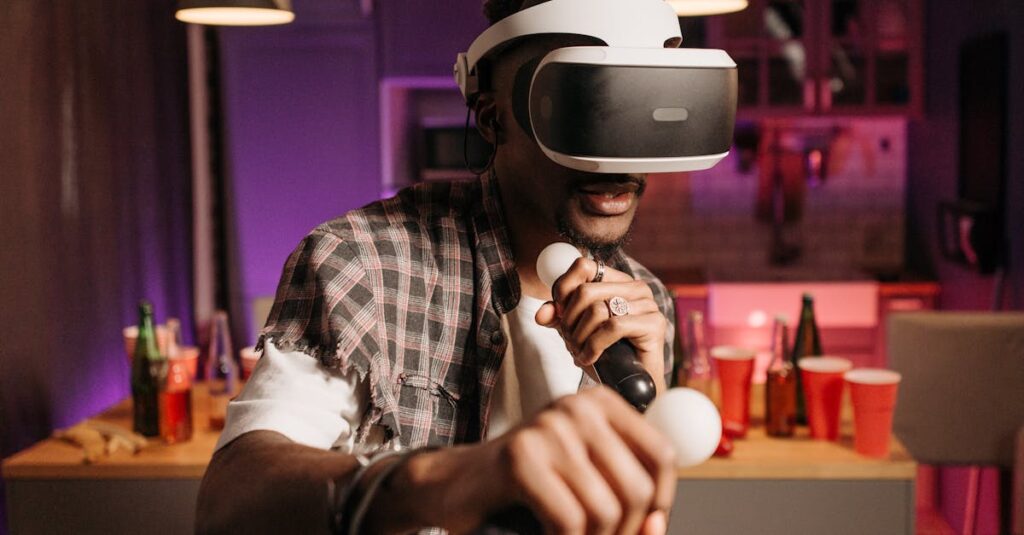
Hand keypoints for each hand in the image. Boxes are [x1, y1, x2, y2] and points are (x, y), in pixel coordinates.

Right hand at [453, 387, 676, 533]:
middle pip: (638, 488)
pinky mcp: (521, 456)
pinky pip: (570, 520)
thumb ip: (626, 500)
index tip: (640, 526)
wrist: (455, 485)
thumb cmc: (525, 487)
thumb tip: (658, 525)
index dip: (661, 502)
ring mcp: (549, 428)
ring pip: (606, 510)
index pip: (662, 456)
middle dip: (624, 532)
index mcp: (601, 404)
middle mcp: (578, 406)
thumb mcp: (585, 483)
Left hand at [535, 257, 667, 390]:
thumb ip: (559, 317)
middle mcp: (635, 287)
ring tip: (579, 352)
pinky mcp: (654, 323)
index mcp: (617, 281)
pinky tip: (590, 358)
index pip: (583, 266)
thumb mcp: (576, 331)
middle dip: (570, 321)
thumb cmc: (606, 355)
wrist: (630, 384)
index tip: (561, 314)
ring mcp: (647, 304)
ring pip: (597, 310)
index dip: (564, 289)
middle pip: (585, 291)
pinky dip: (594, 345)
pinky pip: (613, 327)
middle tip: (570, 342)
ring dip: (580, 337)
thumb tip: (542, 314)